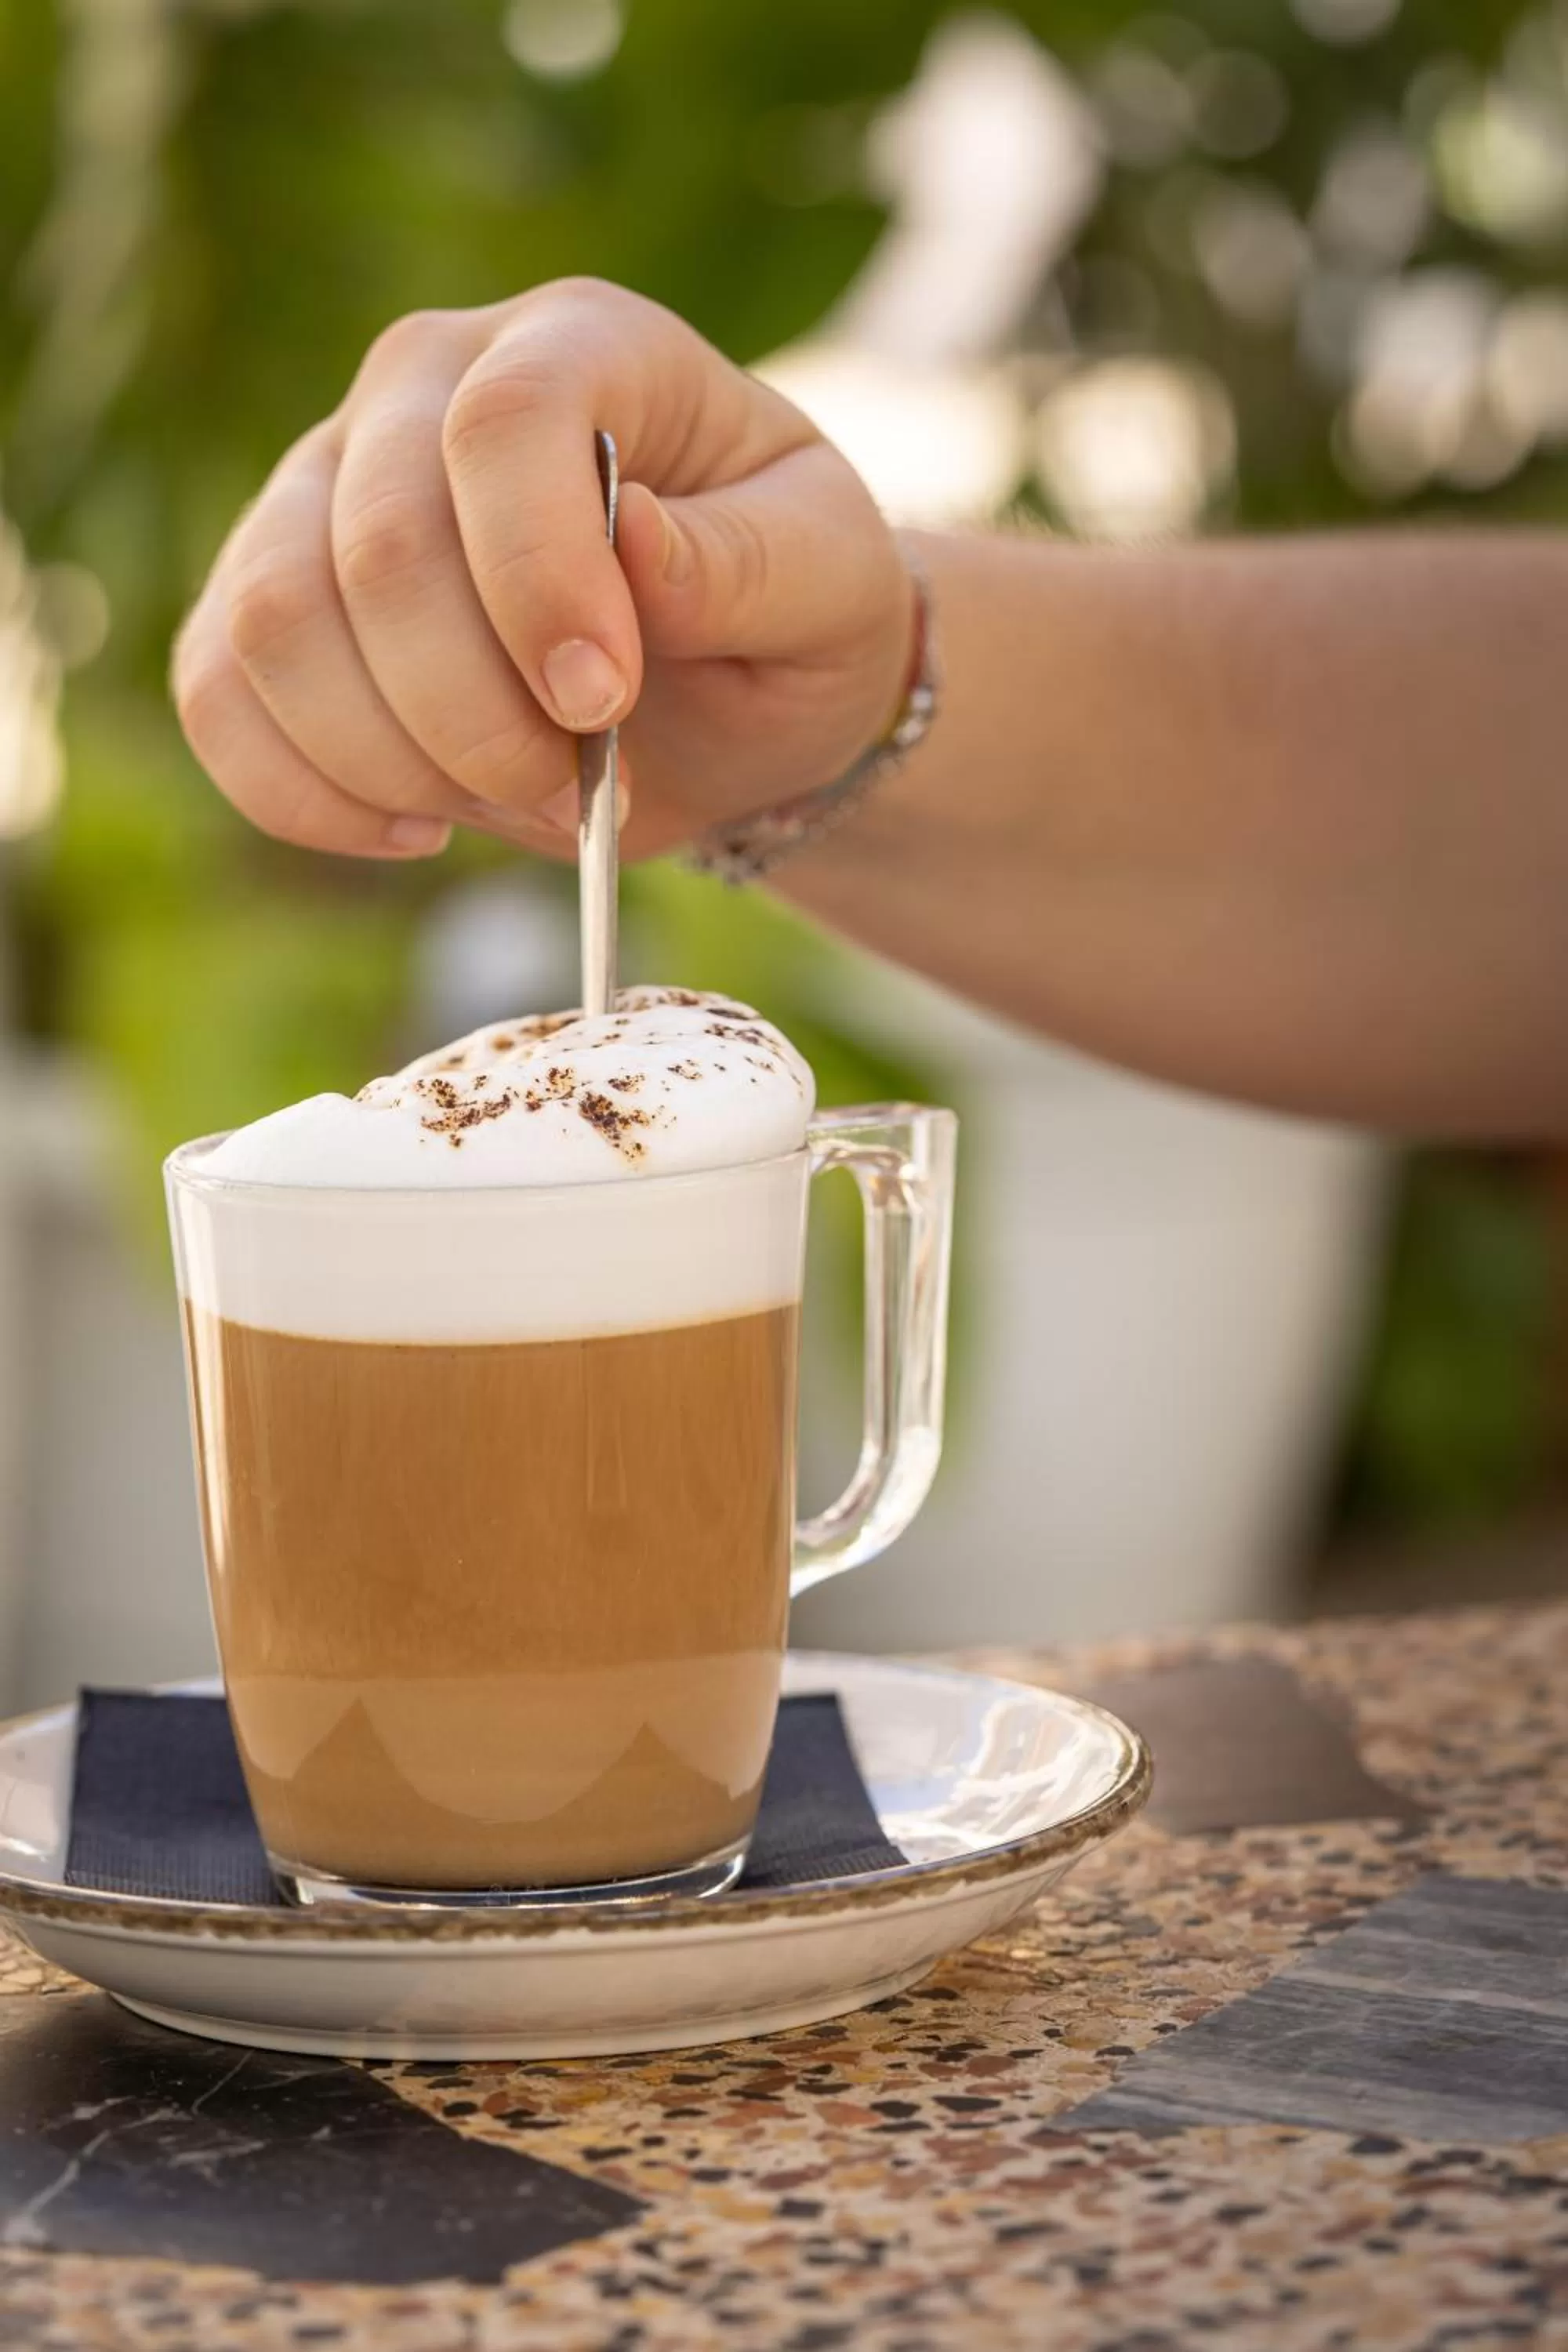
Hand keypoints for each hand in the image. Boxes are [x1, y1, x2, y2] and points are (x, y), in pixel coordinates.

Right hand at [172, 279, 914, 862]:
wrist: (730, 687)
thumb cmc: (785, 615)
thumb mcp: (832, 587)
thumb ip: (754, 563)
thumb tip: (637, 540)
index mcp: (580, 344)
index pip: (505, 423)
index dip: (537, 578)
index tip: (603, 702)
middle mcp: (423, 385)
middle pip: (379, 543)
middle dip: (478, 711)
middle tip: (579, 789)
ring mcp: (323, 484)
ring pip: (277, 624)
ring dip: (397, 759)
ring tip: (518, 801)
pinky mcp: (265, 597)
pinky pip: (218, 693)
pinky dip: (303, 790)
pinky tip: (417, 827)